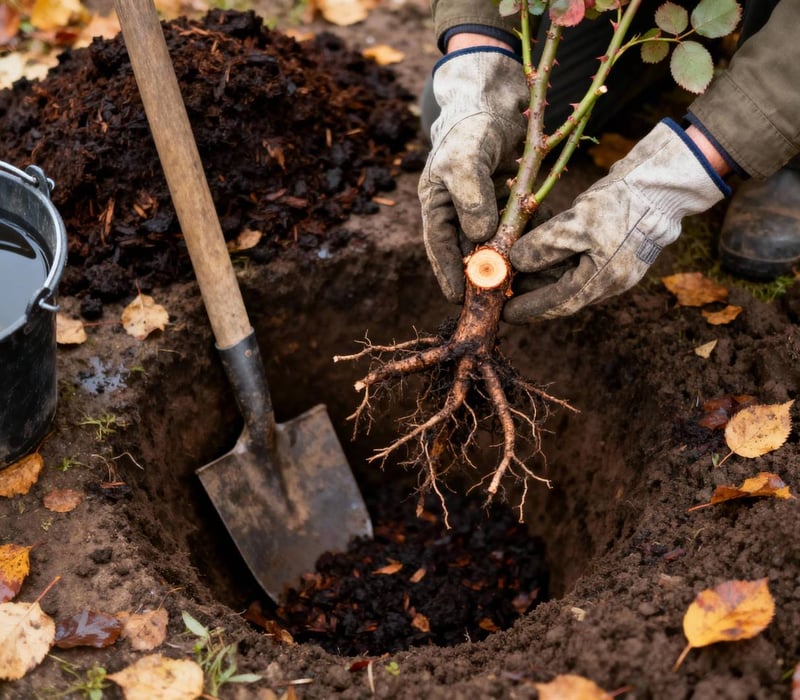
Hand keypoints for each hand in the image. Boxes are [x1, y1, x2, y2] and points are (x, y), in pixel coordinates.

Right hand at [419, 47, 527, 302]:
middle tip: (492, 300)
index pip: (439, 246)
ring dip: (503, 261)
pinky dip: (522, 238)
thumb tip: (480, 239)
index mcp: (435, 202)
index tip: (459, 299)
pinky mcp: (504, 198)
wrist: (496, 96)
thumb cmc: (472, 124)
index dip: (449, 274)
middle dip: (479, 274)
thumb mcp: (466, 160)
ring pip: (490, 242)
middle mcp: (456, 208)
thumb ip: (470, 200)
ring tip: (516, 286)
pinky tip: (536, 253)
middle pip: (465, 249)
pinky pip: (512, 225)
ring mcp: (481, 204)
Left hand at [503, 119, 730, 323]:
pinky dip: (553, 248)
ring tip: (511, 257)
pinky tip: (535, 234)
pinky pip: (575, 254)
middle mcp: (607, 278)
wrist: (662, 181)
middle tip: (500, 281)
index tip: (505, 312)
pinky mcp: (610, 244)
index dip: (529, 309)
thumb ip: (544, 247)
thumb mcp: (577, 224)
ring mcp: (610, 262)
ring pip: (565, 271)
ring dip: (538, 265)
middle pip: (560, 290)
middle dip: (529, 286)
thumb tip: (514, 263)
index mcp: (602, 281)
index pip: (558, 304)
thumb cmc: (622, 204)